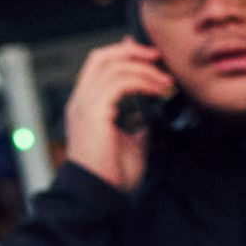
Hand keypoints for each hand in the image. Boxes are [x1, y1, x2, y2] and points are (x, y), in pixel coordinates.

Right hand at [59, 40, 170, 193]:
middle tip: (157, 58)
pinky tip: (157, 90)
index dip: (123, 53)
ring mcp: (84, 105)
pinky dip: (141, 81)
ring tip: (164, 81)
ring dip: (144, 69)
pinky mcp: (94, 112)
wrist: (98, 194)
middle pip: (101, 57)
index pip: (98, 66)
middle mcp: (80, 101)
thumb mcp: (132, 140)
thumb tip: (151, 106)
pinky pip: (118, 83)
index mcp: (86, 106)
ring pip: (112, 66)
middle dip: (132, 51)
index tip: (149, 56)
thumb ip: (138, 121)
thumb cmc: (111, 174)